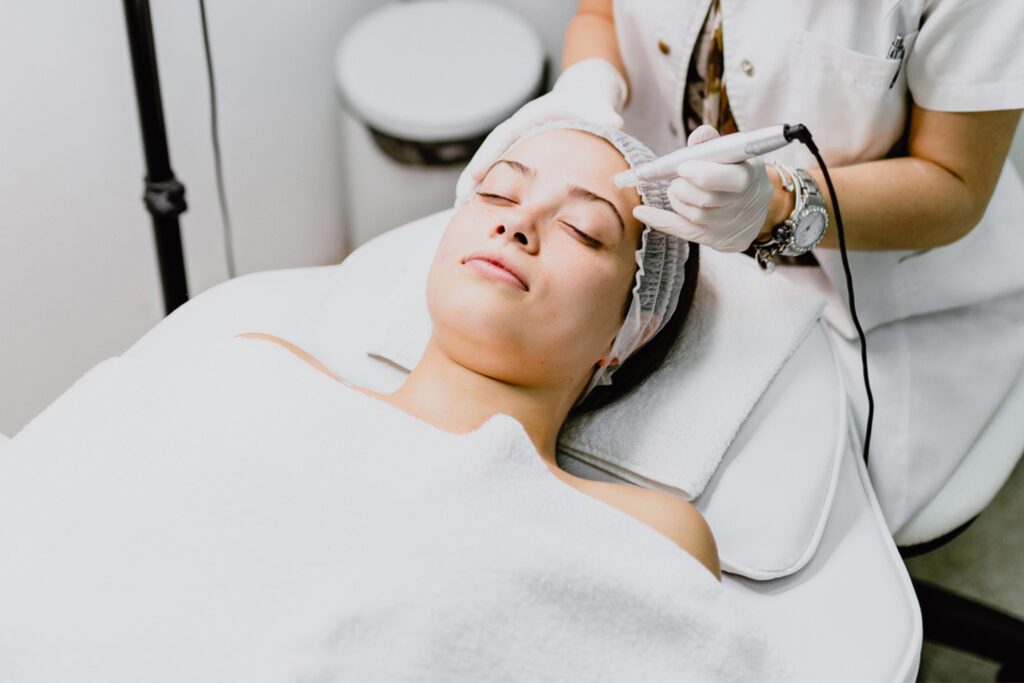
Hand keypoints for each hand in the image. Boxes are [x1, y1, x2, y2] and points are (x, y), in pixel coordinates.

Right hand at [453, 58, 626, 206]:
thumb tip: (614, 121)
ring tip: (464, 212)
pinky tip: (486, 211)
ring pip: (491, 168)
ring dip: (476, 188)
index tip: (476, 174)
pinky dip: (491, 192)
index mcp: (527, 119)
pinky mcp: (521, 158)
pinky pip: (501, 175)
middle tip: (460, 201)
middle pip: (487, 155)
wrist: (585, 100)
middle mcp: (516, 133)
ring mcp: (517, 146)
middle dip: (472, 177)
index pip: (501, 137)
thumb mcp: (594, 104)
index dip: (487, 155)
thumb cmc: (586, 103)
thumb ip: (601, 113)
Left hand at [632, 125, 773, 252]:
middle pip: (704, 199)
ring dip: (676, 198)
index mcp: (750, 176)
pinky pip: (682, 230)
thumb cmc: (738, 171)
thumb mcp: (734, 153)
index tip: (683, 168)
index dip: (702, 174)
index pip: (728, 179)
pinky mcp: (714, 239)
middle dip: (683, 186)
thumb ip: (713, 143)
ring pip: (692, 214)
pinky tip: (640, 212)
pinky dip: (659, 220)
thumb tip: (699, 135)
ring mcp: (728, 225)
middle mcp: (742, 204)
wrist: (757, 207)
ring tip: (677, 188)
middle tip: (679, 176)